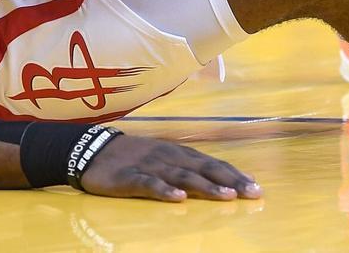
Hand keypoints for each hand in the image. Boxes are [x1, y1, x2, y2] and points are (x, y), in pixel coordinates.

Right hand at [80, 134, 261, 200]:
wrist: (92, 149)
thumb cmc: (133, 156)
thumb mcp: (163, 158)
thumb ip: (186, 167)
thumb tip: (215, 178)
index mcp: (179, 153)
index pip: (213, 162)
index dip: (235, 174)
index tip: (256, 185)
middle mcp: (170, 156)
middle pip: (205, 168)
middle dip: (231, 181)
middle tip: (252, 193)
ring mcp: (151, 165)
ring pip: (183, 176)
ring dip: (207, 186)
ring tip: (226, 196)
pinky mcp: (130, 177)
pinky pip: (149, 184)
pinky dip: (165, 191)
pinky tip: (179, 199)